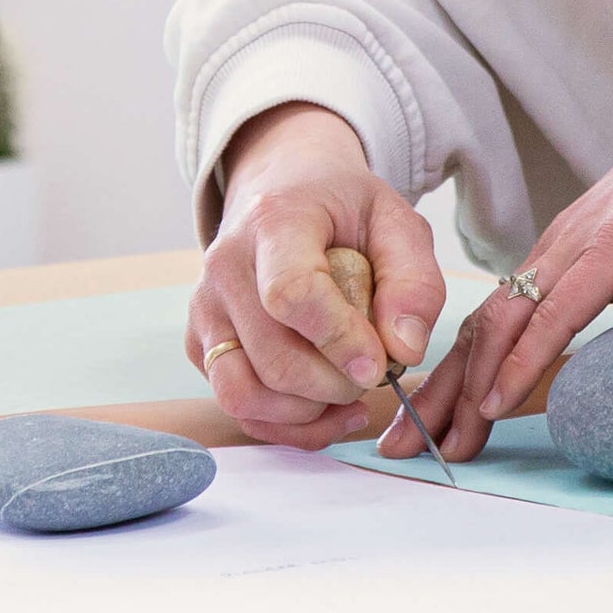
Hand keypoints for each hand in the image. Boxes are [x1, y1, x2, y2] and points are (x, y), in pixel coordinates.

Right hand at [188, 103, 446, 451]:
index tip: (379, 365)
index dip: (340, 340)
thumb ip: (414, 281)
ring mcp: (205, 307)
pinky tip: (325, 409)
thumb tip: (404, 350)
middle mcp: (225, 265)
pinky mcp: (198, 342)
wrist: (282, 188)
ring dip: (306, 414)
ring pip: (242, 394)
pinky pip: (235, 406)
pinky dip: (285, 424)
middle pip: (272, 358)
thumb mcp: (396, 221)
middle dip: (335, 386)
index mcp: (275, 221)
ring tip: (348, 397)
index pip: (292, 293)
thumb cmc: (342, 208)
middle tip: (374, 373)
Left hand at [401, 43, 612, 463]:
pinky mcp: (610, 251)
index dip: (464, 372)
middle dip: (438, 391)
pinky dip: (518, 363)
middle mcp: (560, 247)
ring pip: (502, 328)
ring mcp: (580, 247)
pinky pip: (553, 318)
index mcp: (573, 250)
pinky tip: (493, 401)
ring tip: (437, 440)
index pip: (501, 320)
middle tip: (399, 442)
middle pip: (480, 329)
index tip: (440, 419)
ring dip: (464, 390)